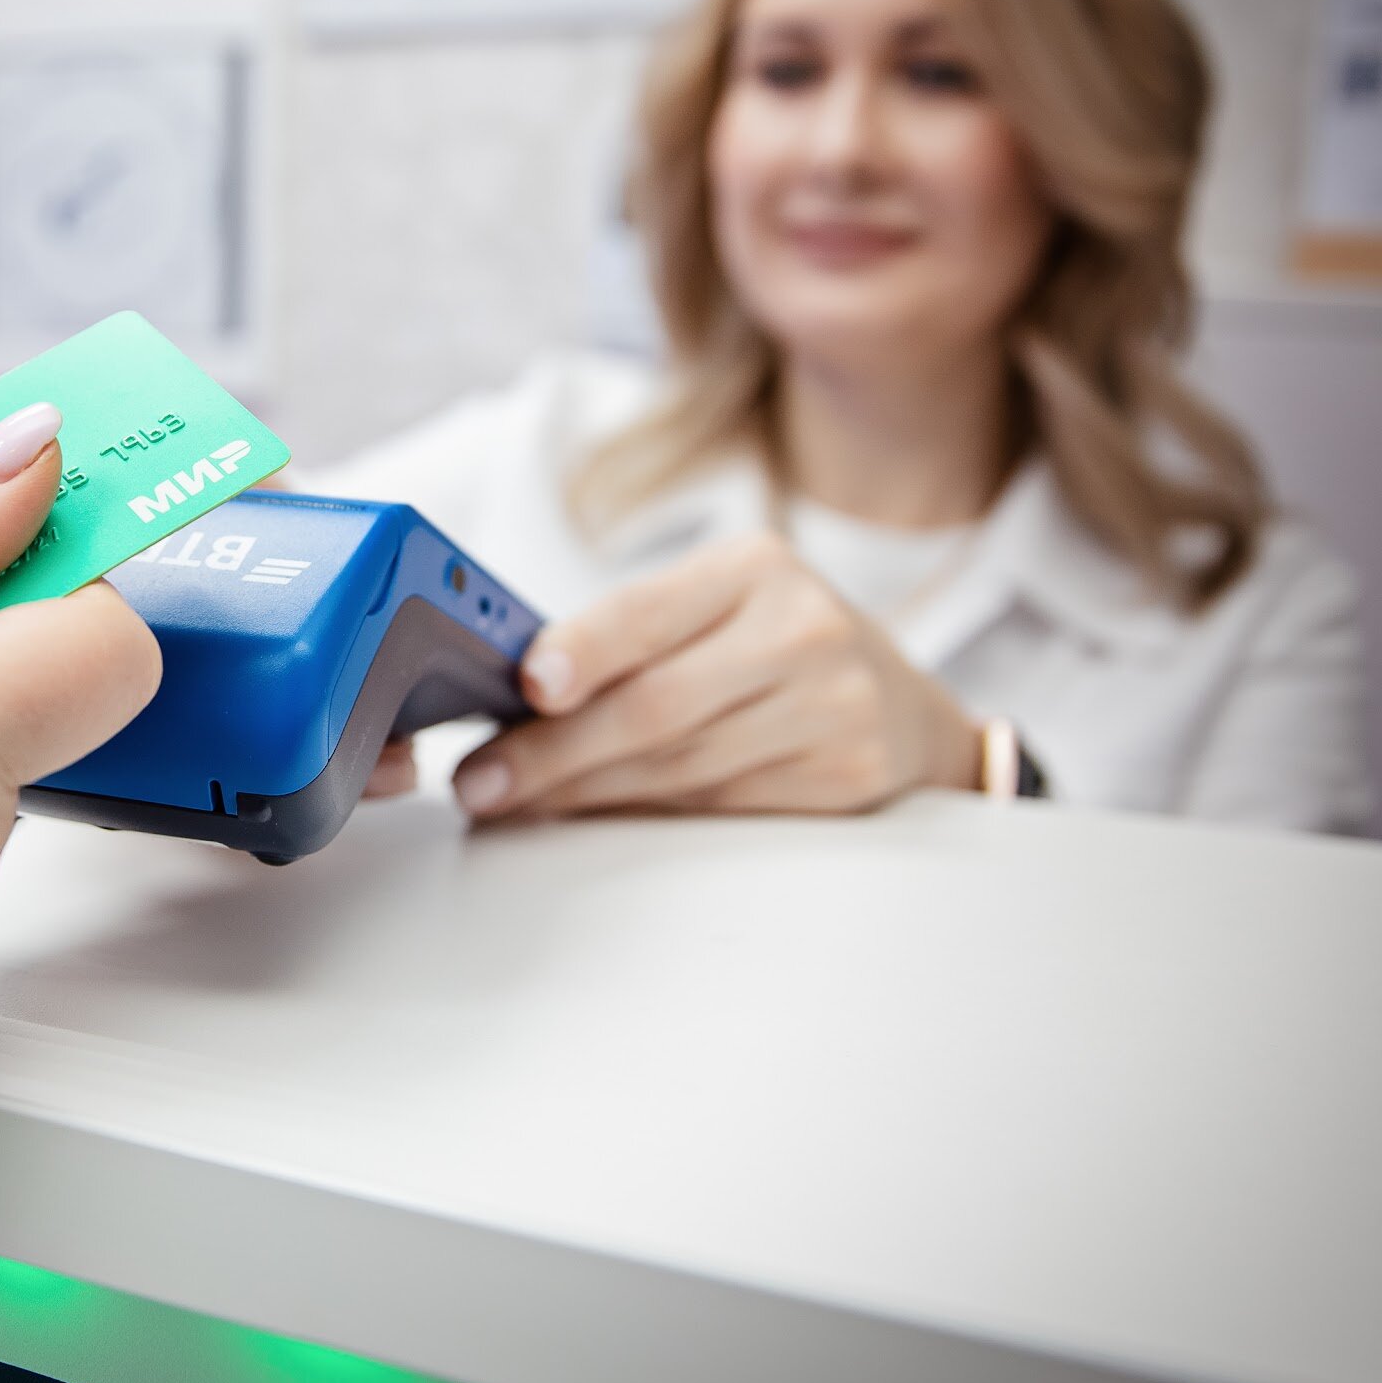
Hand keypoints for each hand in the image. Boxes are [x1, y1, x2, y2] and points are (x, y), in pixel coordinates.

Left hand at [449, 531, 978, 820]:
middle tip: (482, 779)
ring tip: (515, 800)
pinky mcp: (844, 776)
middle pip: (654, 706)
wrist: (899, 704)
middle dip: (552, 751)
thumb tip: (515, 697)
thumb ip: (630, 636)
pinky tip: (592, 813)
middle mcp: (802, 629)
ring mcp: (832, 706)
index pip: (647, 611)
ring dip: (582, 792)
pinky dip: (640, 814)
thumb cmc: (772, 647)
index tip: (527, 685)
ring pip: (677, 766)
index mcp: (753, 568)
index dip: (583, 651)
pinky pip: (716, 807)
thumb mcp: (717, 606)